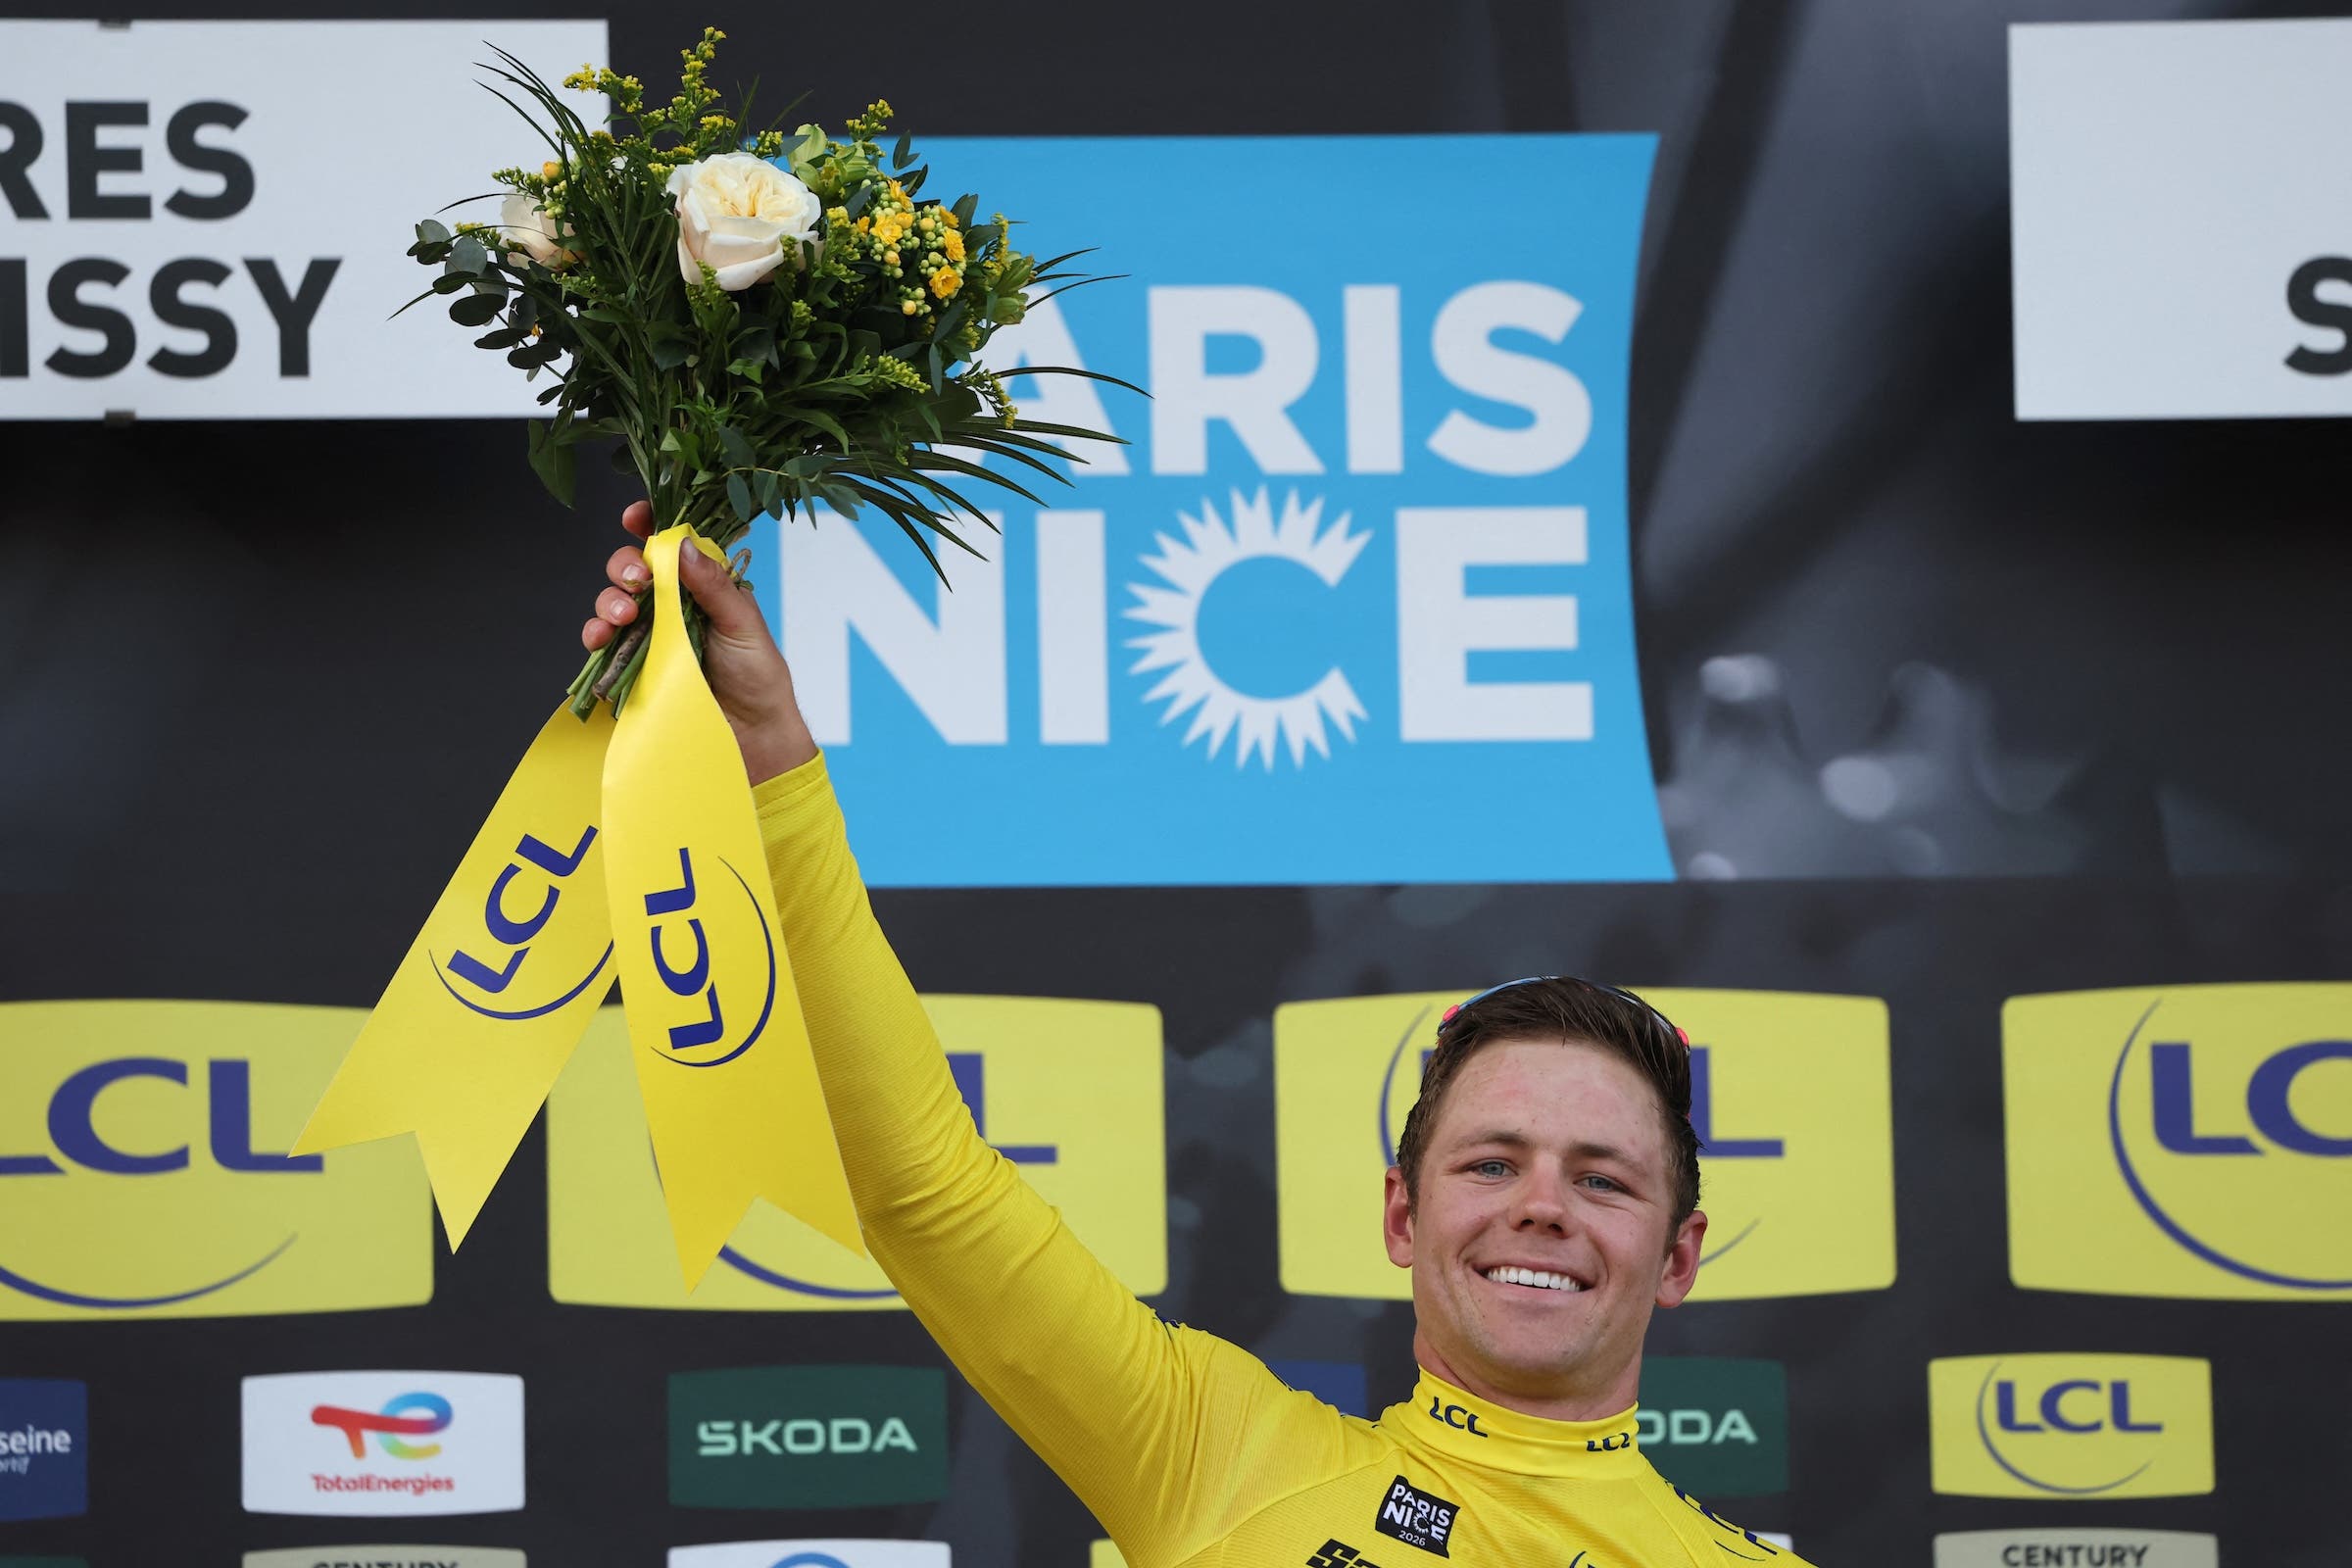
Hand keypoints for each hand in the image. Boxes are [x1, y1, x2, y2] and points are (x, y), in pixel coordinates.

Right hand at [582, 500, 817, 784]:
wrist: (752, 734)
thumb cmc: (758, 675)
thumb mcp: (741, 623)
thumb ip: (711, 585)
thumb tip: (681, 544)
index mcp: (702, 585)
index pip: (671, 545)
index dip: (649, 525)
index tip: (634, 517)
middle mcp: (672, 604)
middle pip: (633, 568)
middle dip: (625, 566)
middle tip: (637, 581)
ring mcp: (651, 633)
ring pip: (613, 601)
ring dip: (608, 601)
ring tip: (623, 617)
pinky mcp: (634, 664)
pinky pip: (603, 643)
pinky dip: (595, 635)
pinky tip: (601, 639)